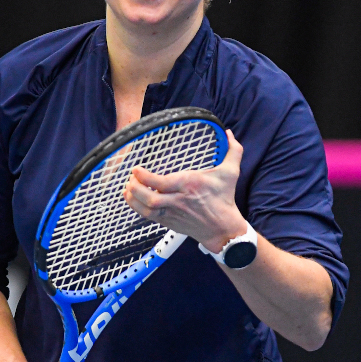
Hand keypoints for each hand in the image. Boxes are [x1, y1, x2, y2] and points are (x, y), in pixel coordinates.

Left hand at [124, 129, 246, 252]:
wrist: (223, 229)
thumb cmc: (224, 198)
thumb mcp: (230, 173)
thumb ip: (233, 151)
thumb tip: (230, 132)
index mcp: (190, 186)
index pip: (162, 183)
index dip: (145, 177)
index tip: (136, 169)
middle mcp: (179, 200)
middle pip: (151, 199)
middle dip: (136, 189)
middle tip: (130, 178)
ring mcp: (172, 213)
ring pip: (147, 209)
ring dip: (133, 199)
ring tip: (128, 187)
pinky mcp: (168, 222)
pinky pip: (148, 216)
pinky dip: (137, 207)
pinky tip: (132, 198)